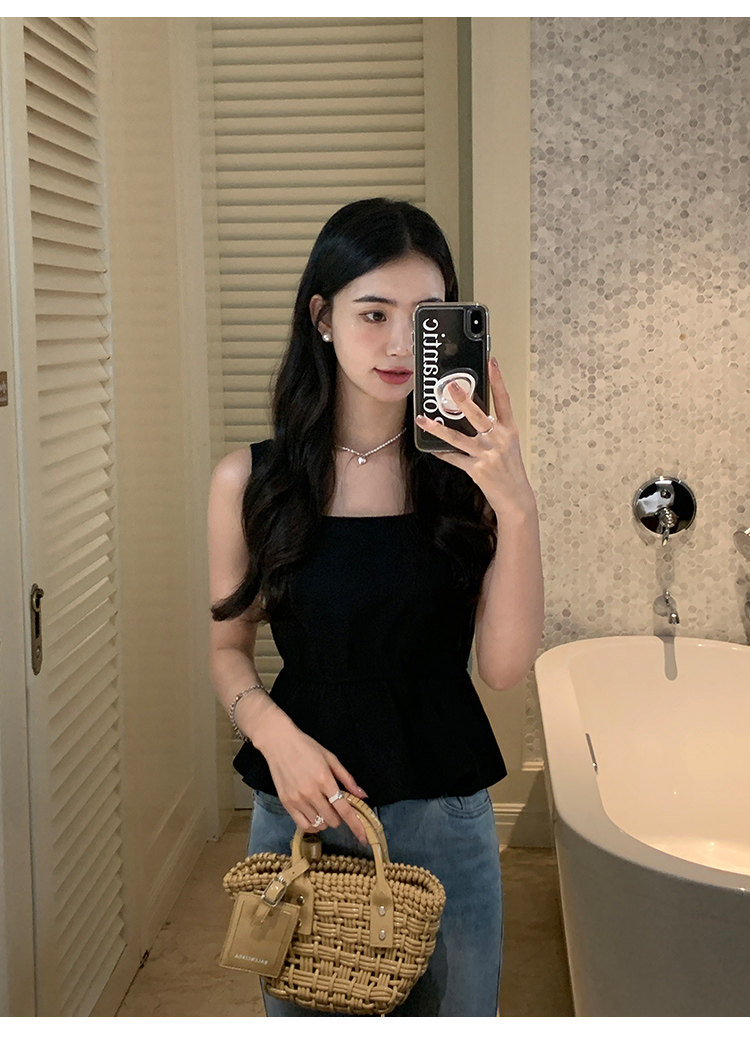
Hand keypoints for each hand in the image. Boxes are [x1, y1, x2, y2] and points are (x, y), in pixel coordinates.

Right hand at [254, 714, 369, 844]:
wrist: (279, 743)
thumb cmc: (307, 747)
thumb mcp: (331, 758)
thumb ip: (347, 778)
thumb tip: (363, 796)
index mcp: (325, 779)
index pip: (344, 809)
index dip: (356, 825)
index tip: (364, 838)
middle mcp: (311, 793)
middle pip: (332, 819)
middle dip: (339, 817)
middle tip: (336, 806)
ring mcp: (297, 800)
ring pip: (319, 824)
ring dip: (326, 820)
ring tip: (323, 807)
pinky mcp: (286, 804)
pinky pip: (304, 825)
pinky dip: (313, 826)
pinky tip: (315, 817)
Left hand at [415, 358, 536, 519]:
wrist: (516, 498)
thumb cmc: (510, 470)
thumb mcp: (508, 445)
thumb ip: (493, 429)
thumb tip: (473, 414)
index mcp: (509, 430)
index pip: (504, 400)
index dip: (498, 380)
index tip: (492, 362)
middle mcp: (499, 440)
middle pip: (478, 415)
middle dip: (463, 400)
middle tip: (450, 385)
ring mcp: (488, 454)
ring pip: (458, 438)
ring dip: (438, 428)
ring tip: (424, 419)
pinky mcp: (477, 469)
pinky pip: (454, 458)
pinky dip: (442, 452)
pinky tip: (431, 447)